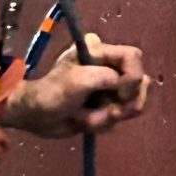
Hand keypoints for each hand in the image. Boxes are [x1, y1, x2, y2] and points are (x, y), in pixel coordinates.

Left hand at [4, 40, 149, 139]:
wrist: (36, 116)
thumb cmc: (52, 93)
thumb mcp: (78, 81)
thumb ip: (106, 78)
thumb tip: (128, 88)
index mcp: (101, 52)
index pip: (134, 57)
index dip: (132, 78)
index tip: (119, 95)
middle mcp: (109, 67)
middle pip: (139, 83)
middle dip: (123, 103)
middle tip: (105, 111)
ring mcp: (109, 88)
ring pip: (132, 104)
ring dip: (109, 116)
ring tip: (87, 118)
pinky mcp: (106, 105)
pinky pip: (120, 117)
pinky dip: (104, 123)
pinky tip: (85, 121)